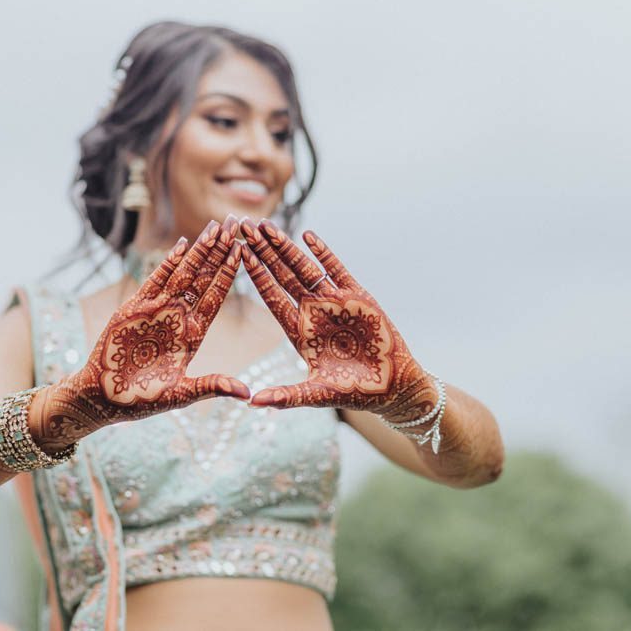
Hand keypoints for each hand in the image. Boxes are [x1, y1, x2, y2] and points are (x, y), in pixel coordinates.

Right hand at [33, 216, 249, 448]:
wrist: (103, 398)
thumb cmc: (142, 401)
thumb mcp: (181, 394)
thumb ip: (211, 387)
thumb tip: (246, 394)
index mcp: (194, 335)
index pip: (217, 296)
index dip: (230, 272)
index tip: (246, 250)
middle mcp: (178, 318)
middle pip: (205, 277)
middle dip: (221, 250)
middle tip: (238, 222)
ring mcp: (156, 311)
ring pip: (183, 273)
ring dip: (199, 250)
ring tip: (217, 226)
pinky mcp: (133, 308)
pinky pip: (154, 281)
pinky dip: (168, 263)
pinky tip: (182, 244)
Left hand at [239, 218, 431, 414]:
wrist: (394, 387)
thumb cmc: (355, 393)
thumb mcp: (316, 395)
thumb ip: (286, 396)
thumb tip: (252, 404)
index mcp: (298, 332)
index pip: (271, 298)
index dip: (254, 276)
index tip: (236, 255)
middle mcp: (312, 312)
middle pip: (282, 276)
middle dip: (263, 252)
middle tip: (243, 228)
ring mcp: (334, 302)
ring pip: (305, 268)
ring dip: (286, 247)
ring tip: (266, 226)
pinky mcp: (359, 297)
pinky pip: (337, 270)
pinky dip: (323, 253)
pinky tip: (308, 236)